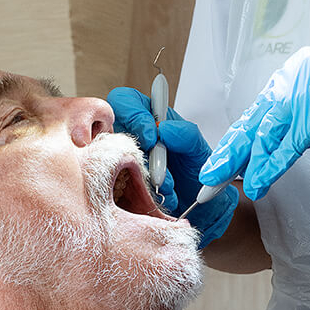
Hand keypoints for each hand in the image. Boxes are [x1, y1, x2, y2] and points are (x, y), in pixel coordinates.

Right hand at [107, 87, 237, 247]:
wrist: (200, 208)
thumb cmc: (197, 174)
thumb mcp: (199, 153)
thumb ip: (187, 136)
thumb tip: (166, 129)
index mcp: (150, 119)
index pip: (126, 101)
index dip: (133, 114)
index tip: (154, 136)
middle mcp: (131, 138)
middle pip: (109, 129)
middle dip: (135, 152)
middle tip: (157, 169)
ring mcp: (122, 161)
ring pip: (112, 160)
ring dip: (142, 177)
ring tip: (168, 188)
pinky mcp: (119, 185)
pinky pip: (114, 185)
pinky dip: (138, 195)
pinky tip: (160, 199)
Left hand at [199, 47, 309, 199]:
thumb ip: (297, 119)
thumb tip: (260, 143)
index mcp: (300, 71)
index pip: (261, 109)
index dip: (238, 138)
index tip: (217, 163)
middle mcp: (302, 74)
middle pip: (258, 119)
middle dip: (231, 151)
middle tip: (207, 178)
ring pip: (269, 131)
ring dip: (245, 163)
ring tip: (222, 186)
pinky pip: (291, 143)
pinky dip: (271, 165)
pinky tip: (256, 183)